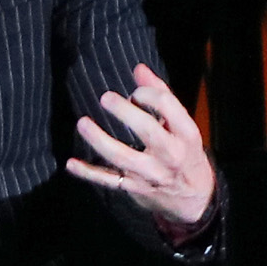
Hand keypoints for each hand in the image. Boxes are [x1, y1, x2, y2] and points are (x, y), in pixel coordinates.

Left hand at [70, 64, 218, 234]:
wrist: (195, 198)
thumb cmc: (185, 152)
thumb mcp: (182, 125)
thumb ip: (161, 95)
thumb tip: (139, 68)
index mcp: (186, 134)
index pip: (168, 106)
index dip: (147, 93)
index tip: (135, 93)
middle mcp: (171, 155)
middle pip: (147, 131)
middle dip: (125, 112)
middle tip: (106, 98)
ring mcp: (151, 174)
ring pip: (122, 157)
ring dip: (99, 140)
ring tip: (83, 123)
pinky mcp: (135, 189)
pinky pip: (109, 181)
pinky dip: (88, 173)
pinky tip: (71, 163)